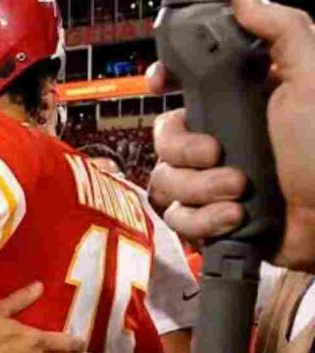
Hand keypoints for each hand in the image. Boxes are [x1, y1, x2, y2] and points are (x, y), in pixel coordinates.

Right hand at [148, 0, 314, 270]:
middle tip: (217, 153)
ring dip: (200, 189)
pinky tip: (234, 217)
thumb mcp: (312, 80)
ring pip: (166, 180)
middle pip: (164, 136)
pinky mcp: (208, 218)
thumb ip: (282, 30)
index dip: (163, 80)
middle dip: (184, 150)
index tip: (163, 83)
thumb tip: (242, 0)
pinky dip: (204, 219)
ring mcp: (211, 181)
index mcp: (239, 103)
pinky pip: (177, 216)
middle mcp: (220, 139)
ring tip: (238, 193)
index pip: (182, 83)